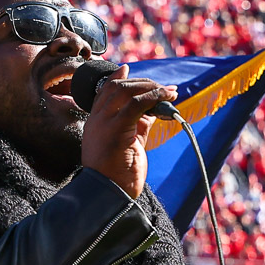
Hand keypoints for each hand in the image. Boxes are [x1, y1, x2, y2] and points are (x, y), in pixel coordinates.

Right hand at [80, 64, 177, 199]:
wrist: (110, 196)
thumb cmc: (118, 176)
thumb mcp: (129, 145)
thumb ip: (138, 126)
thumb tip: (154, 110)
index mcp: (96, 124)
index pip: (104, 93)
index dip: (116, 78)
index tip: (126, 69)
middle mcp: (97, 120)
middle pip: (117, 87)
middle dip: (142, 83)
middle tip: (163, 88)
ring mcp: (104, 124)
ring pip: (127, 91)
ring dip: (151, 88)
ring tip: (169, 93)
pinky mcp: (116, 130)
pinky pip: (137, 104)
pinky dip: (155, 97)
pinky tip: (168, 98)